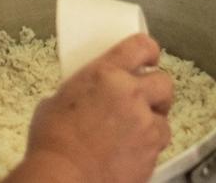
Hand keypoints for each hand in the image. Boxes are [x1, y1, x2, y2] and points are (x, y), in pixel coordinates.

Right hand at [14, 34, 172, 182]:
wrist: (62, 178)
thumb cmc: (51, 142)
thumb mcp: (56, 102)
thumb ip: (80, 92)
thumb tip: (84, 97)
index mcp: (106, 74)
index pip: (140, 46)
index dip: (148, 50)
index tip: (148, 57)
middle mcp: (131, 94)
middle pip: (164, 81)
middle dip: (156, 91)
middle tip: (144, 101)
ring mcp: (144, 124)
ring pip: (164, 118)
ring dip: (153, 123)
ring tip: (134, 134)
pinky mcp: (151, 153)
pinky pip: (158, 145)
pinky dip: (148, 148)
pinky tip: (130, 154)